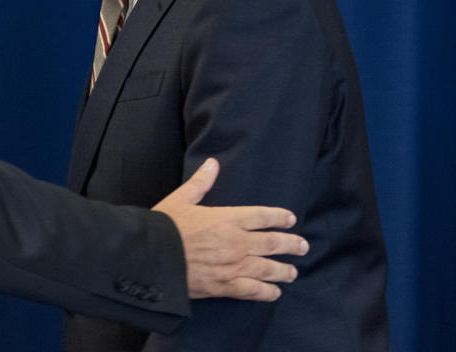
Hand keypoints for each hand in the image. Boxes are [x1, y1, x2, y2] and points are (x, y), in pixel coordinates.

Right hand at [152, 158, 308, 300]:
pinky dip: (267, 292)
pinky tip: (274, 292)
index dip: (279, 217)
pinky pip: (254, 290)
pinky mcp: (225, 286)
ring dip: (283, 270)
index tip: (291, 219)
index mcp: (227, 218)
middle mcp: (236, 242)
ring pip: (267, 268)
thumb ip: (201, 182)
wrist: (152, 257)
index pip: (262, 216)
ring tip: (293, 272)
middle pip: (272, 243)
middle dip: (290, 244)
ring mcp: (233, 266)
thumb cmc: (165, 226)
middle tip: (303, 247)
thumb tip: (212, 163)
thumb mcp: (181, 199)